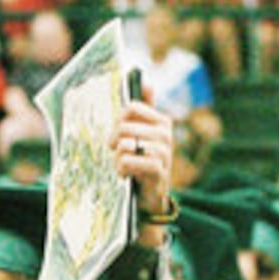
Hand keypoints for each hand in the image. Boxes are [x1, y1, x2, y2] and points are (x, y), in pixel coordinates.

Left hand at [111, 88, 173, 216]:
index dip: (117, 122)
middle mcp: (166, 134)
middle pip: (123, 126)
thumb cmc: (141, 163)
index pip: (131, 107)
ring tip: (123, 167)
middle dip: (113, 142)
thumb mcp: (141, 135)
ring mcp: (164, 152)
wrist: (149, 197)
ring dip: (116, 159)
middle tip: (117, 155)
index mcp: (162, 121)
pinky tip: (126, 176)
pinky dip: (121, 170)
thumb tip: (148, 82)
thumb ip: (143, 111)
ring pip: (124, 145)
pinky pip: (126, 162)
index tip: (117, 137)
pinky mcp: (159, 171)